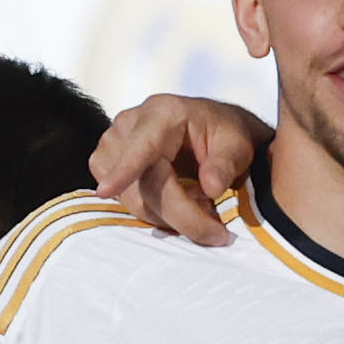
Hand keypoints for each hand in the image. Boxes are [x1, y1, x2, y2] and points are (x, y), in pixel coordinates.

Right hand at [91, 95, 270, 243]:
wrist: (208, 129)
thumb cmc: (222, 134)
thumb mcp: (237, 145)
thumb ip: (226, 165)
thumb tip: (211, 188)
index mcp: (163, 112)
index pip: (141, 146)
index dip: (125, 170)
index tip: (106, 191)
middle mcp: (130, 124)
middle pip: (142, 186)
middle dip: (180, 216)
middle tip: (217, 231)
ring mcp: (112, 145)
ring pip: (132, 200)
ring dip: (169, 216)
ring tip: (200, 203)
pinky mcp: (105, 165)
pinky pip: (126, 202)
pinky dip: (155, 212)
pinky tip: (178, 201)